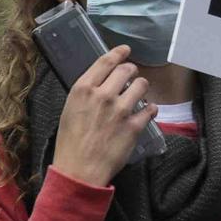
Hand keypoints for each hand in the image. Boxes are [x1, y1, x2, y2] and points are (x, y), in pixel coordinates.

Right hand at [51, 44, 150, 187]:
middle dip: (131, 72)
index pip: (105, 62)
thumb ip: (87, 94)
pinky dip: (150, 110)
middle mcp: (103, 95)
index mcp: (82, 90)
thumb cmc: (70, 143)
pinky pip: (151, 108)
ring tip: (137, 97)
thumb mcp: (69, 111)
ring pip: (142, 85)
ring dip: (141, 89)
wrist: (79, 171)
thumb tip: (103, 83)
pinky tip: (145, 114)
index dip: (118, 53)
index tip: (126, 49)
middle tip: (131, 78)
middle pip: (127, 70)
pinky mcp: (135, 125)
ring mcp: (121, 110)